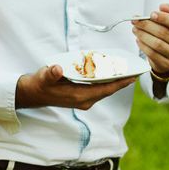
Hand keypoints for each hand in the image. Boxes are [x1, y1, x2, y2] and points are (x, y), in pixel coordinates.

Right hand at [16, 64, 135, 109]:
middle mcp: (84, 100)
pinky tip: (109, 74)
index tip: (132, 76)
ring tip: (126, 71)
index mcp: (79, 96)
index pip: (105, 89)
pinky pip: (99, 89)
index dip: (119, 83)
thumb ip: (51, 73)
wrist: (33, 94)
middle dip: (121, 81)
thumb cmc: (40, 84)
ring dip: (115, 82)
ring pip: (104, 90)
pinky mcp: (81, 97)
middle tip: (134, 70)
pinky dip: (106, 82)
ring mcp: (83, 100)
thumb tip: (57, 69)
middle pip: (108, 90)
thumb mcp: (44, 77)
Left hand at [132, 3, 168, 74]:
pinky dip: (142, 44)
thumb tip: (163, 6)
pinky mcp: (167, 64)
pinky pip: (152, 53)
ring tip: (135, 29)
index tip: (151, 14)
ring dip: (142, 34)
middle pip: (164, 33)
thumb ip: (168, 11)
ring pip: (157, 44)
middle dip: (146, 25)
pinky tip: (138, 39)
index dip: (164, 18)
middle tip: (135, 20)